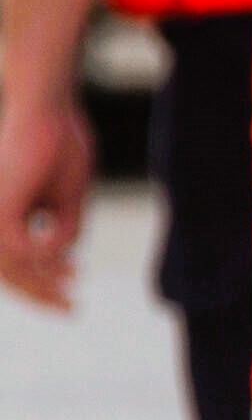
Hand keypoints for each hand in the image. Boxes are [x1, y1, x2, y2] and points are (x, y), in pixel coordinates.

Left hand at [0, 87, 94, 311]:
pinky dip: (44, 256)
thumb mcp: (67, 197)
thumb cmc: (60, 143)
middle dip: (41, 292)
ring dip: (42, 285)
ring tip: (71, 298)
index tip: (75, 282)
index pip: (15, 258)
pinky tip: (66, 258)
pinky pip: (19, 248)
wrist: (49, 110)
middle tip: (72, 309)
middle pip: (10, 269)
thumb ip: (63, 227)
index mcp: (6, 211)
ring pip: (10, 265)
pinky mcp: (0, 207)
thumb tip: (62, 257)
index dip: (44, 277)